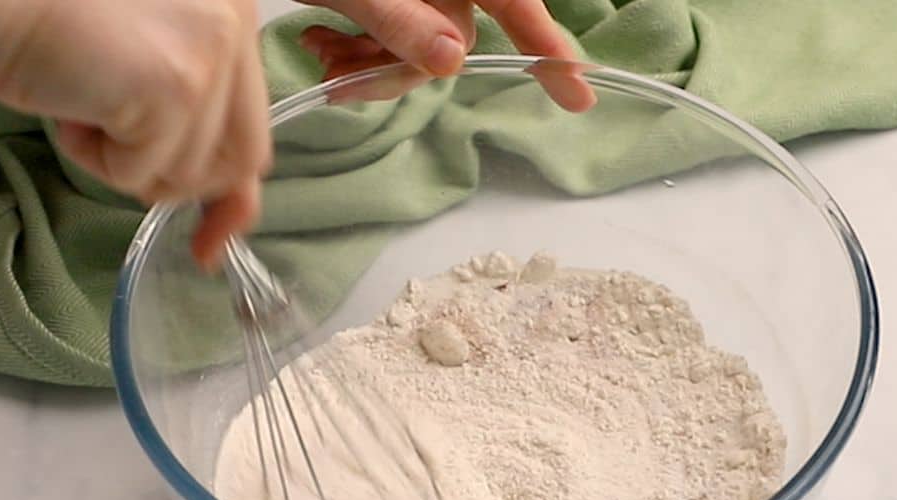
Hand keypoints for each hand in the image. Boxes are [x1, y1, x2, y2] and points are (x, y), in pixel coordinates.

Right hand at [0, 0, 271, 266]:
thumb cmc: (52, 28)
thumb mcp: (151, 72)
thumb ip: (205, 122)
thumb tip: (239, 213)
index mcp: (235, 16)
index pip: (256, 132)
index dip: (232, 194)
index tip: (209, 243)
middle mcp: (235, 30)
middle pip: (239, 161)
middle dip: (180, 180)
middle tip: (124, 157)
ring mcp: (209, 60)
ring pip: (190, 175)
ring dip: (127, 162)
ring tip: (86, 106)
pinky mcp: (174, 88)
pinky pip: (143, 173)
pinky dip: (97, 160)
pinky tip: (72, 109)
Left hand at [300, 0, 595, 110]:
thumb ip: (399, 17)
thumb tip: (452, 61)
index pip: (515, 5)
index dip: (547, 49)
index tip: (578, 94)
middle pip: (451, 37)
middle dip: (398, 67)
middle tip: (339, 78)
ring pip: (418, 42)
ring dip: (369, 61)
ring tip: (319, 51)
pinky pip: (392, 30)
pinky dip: (357, 45)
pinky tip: (318, 38)